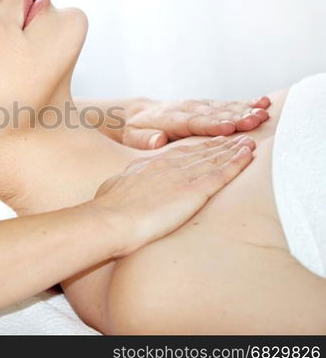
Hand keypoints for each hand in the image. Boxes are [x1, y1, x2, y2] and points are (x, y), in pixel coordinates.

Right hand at [92, 135, 254, 256]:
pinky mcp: (194, 190)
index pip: (178, 152)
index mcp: (148, 164)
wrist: (111, 219)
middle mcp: (167, 164)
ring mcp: (181, 175)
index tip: (209, 143)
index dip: (196, 147)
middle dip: (219, 144)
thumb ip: (122, 184)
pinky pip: (221, 173)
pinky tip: (249, 156)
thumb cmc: (107, 209)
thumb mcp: (112, 188)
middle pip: (199, 151)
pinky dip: (237, 163)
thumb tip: (119, 186)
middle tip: (236, 138)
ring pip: (214, 158)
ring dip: (234, 150)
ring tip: (249, 143)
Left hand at [123, 96, 269, 149]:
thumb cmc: (136, 131)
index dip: (210, 124)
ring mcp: (197, 106)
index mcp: (169, 119)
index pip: (192, 122)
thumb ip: (145, 140)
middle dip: (235, 116)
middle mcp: (186, 109)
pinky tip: (263, 102)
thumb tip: (156, 140)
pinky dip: (244, 103)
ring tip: (264, 113)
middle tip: (255, 120)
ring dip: (244, 110)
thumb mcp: (133, 137)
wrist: (135, 114)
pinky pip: (226, 104)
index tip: (228, 127)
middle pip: (213, 113)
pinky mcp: (205, 106)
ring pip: (223, 107)